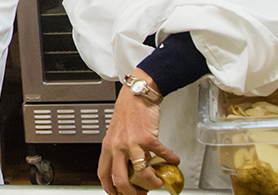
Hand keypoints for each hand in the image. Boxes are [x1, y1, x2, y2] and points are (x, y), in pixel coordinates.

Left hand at [100, 70, 178, 194]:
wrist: (138, 93)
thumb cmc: (128, 111)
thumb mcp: (117, 133)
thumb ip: (121, 151)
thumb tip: (133, 168)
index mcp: (107, 147)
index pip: (103, 174)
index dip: (110, 189)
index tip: (117, 194)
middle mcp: (117, 147)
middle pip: (121, 180)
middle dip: (132, 193)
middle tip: (141, 193)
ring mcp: (132, 143)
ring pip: (141, 174)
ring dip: (153, 182)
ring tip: (159, 181)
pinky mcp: (148, 138)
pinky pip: (161, 155)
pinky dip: (170, 160)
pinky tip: (174, 161)